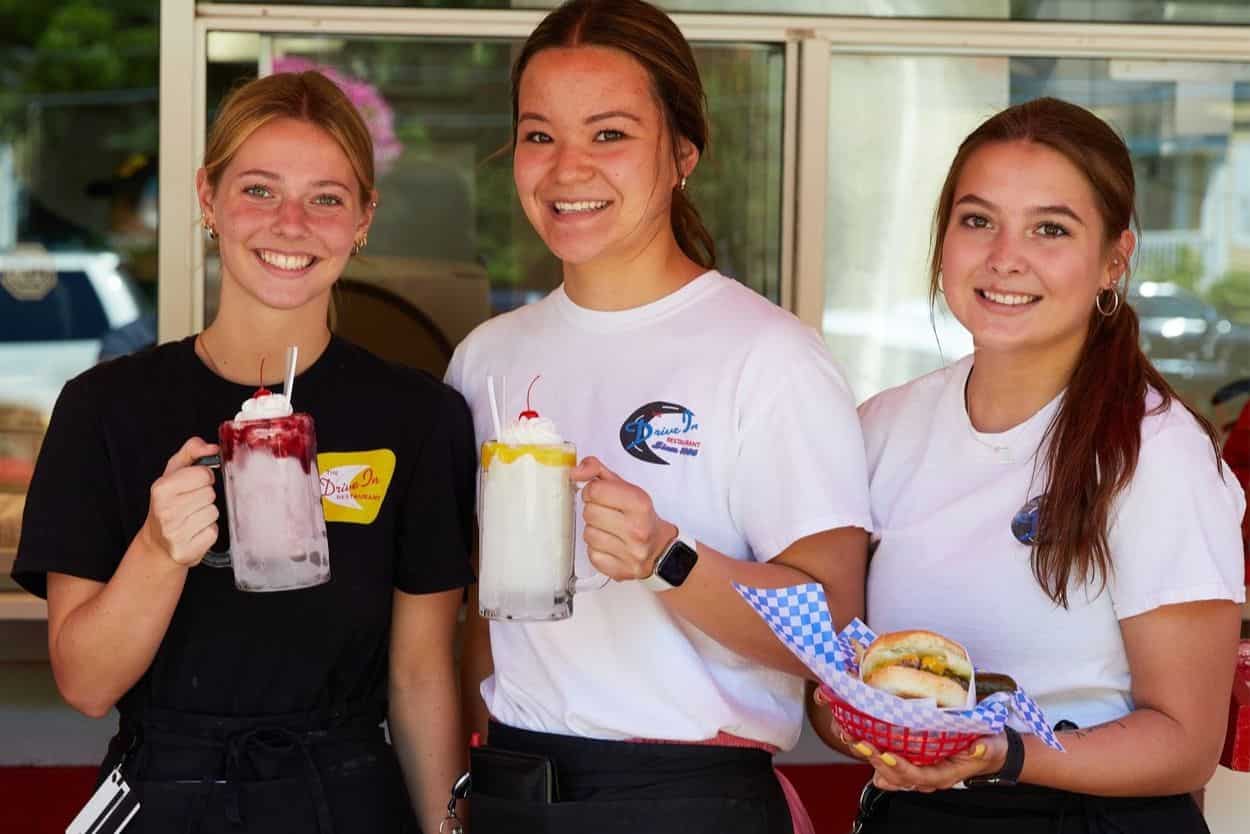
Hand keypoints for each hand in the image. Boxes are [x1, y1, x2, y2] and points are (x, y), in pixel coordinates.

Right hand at [139, 437, 220, 567]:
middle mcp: (165, 511)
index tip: (194, 484)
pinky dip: (208, 531)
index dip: (204, 477)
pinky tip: (194, 531)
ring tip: (191, 517)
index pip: (204, 474)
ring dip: (207, 514)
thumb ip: (191, 452)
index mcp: (161, 489)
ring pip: (213, 512)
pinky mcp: (186, 550)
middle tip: (190, 503)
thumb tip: (212, 447)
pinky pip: (213, 532)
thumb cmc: (168, 503)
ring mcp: (175, 533)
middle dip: (205, 496)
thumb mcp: (174, 472)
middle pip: (210, 494)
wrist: (158, 543)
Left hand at [572, 456, 676, 582]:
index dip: (592, 491)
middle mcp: (637, 529)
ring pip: (588, 534)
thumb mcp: (626, 487)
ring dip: (594, 530)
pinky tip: (609, 544)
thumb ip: (598, 472)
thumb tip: (575, 472)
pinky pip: (591, 554)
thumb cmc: (641, 516)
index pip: (595, 490)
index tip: (600, 495)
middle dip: (593, 510)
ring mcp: (629, 553)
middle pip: (589, 512)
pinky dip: (596, 549)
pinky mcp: (620, 570)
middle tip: (606, 513)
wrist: (661, 550)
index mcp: (639, 504)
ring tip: (608, 529)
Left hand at [836, 720, 1005, 792]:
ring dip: (868, 756)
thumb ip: (984, 749)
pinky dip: (872, 751)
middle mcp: (926, 776)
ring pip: (887, 771)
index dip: (900, 768)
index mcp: (944, 775)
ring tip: (851, 738)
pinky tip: (858, 736)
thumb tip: (978, 748)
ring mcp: (917, 769)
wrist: (989, 751)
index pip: (918, 776)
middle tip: (858, 741)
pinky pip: (887, 762)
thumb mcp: (990, 745)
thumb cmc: (987, 747)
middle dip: (875, 759)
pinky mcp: (910, 759)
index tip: (885, 754)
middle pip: (895, 775)